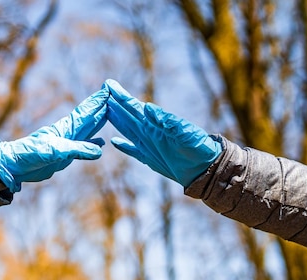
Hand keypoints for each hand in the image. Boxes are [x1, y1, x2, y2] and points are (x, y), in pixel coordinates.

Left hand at [0, 87, 108, 191]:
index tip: (108, 89)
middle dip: (101, 106)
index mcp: (66, 129)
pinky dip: (94, 143)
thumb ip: (77, 149)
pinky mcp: (65, 154)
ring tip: (110, 112)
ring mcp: (67, 143)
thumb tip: (100, 149)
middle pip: (89, 117)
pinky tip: (101, 143)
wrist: (14, 165)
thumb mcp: (54, 152)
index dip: (97, 102)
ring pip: (88, 129)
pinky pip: (84, 146)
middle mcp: (68, 133)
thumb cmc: (30, 155)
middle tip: (114, 94)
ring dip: (99, 121)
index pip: (85, 113)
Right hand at [103, 79, 221, 186]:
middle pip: (127, 116)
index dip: (121, 96)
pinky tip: (113, 141)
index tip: (110, 85)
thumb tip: (146, 107)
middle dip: (115, 104)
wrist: (205, 166)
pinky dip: (123, 146)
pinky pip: (132, 150)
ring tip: (105, 110)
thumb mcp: (184, 131)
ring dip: (117, 120)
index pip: (134, 106)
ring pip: (127, 130)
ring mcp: (148, 144)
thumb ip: (165, 120)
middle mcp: (150, 131)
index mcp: (156, 123)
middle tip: (102, 93)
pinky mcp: (149, 158)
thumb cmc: (198, 146)